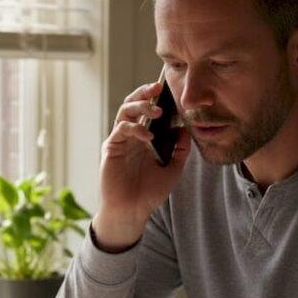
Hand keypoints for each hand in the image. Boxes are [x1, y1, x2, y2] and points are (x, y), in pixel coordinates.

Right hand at [93, 81, 191, 250]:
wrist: (132, 211)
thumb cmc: (149, 192)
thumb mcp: (173, 169)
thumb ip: (180, 150)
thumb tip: (186, 129)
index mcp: (143, 137)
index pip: (147, 110)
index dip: (155, 98)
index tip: (168, 88)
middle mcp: (130, 136)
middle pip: (132, 105)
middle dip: (143, 93)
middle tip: (157, 86)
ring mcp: (119, 141)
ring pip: (124, 112)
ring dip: (140, 106)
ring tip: (156, 110)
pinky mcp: (111, 149)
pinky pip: (121, 130)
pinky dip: (134, 128)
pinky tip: (148, 135)